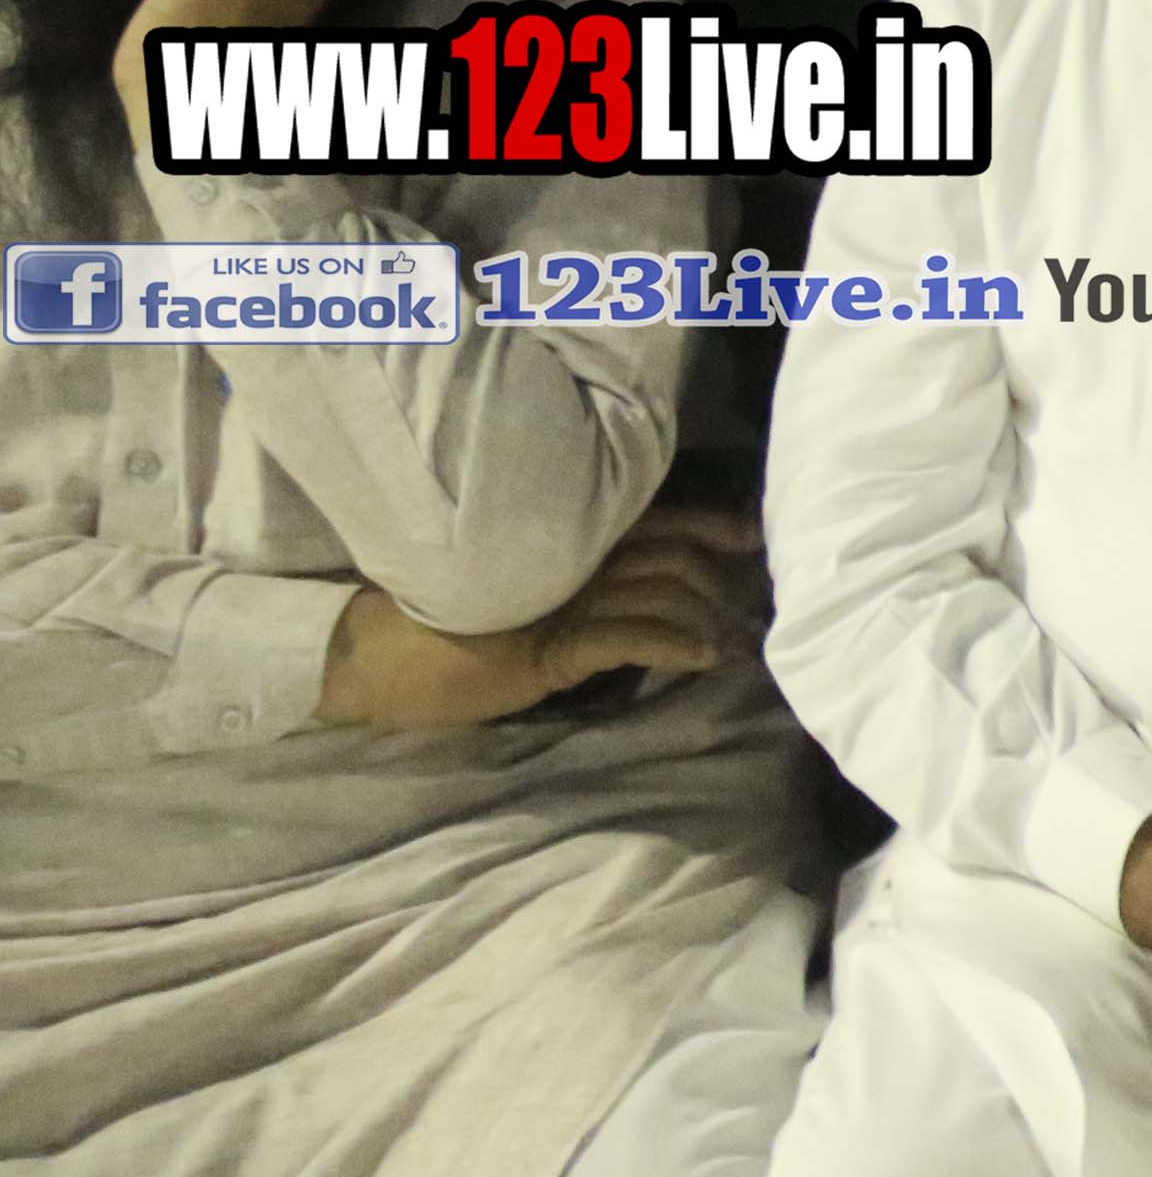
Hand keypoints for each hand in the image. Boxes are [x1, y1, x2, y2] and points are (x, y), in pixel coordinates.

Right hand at [314, 503, 763, 728]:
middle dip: (716, 583)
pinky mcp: (549, 645)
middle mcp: (570, 557)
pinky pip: (629, 635)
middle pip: (674, 554)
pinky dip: (676, 645)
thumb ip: (577, 580)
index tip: (753, 536)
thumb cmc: (442, 626)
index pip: (658, 519)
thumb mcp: (522, 593)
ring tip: (722, 645)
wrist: (372, 655)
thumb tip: (641, 593)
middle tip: (739, 614)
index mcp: (564, 538)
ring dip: (703, 619)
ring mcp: (561, 598)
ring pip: (661, 592)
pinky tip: (700, 657)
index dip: (714, 525)